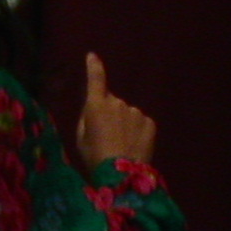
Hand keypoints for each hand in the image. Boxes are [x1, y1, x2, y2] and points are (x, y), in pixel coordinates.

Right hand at [76, 53, 156, 168]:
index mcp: (96, 106)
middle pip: (111, 103)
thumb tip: (95, 109)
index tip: (92, 56)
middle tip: (105, 137)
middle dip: (109, 114)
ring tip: (120, 146)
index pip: (96, 80)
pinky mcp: (149, 122)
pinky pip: (140, 123)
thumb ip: (87, 118)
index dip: (94, 67)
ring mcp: (136, 112)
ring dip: (123, 125)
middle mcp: (117, 103)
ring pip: (127, 114)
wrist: (122, 175)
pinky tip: (132, 147)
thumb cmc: (94, 158)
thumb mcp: (81, 138)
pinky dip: (136, 132)